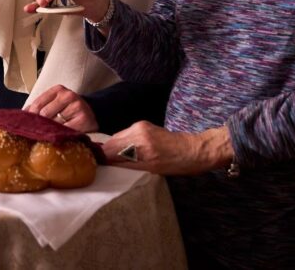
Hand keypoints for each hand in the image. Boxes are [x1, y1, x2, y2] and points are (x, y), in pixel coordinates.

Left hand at [23, 84, 97, 132]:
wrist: (94, 112)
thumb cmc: (68, 109)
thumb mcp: (55, 102)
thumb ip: (40, 106)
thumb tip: (21, 115)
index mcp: (58, 90)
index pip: (38, 103)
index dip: (30, 115)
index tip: (24, 124)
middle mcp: (68, 95)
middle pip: (45, 113)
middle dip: (39, 124)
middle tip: (34, 132)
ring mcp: (76, 107)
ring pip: (55, 123)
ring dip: (50, 130)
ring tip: (47, 135)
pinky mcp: (83, 119)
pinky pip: (65, 130)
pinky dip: (60, 135)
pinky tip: (58, 137)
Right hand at [101, 121, 232, 175]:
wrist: (196, 150)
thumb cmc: (177, 164)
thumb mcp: (151, 169)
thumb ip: (127, 164)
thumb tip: (107, 164)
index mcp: (140, 144)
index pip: (109, 149)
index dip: (101, 158)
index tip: (98, 167)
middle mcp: (138, 131)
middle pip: (111, 142)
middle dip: (107, 153)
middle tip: (106, 166)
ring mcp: (141, 125)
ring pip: (118, 137)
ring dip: (115, 148)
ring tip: (118, 160)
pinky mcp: (144, 124)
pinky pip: (126, 134)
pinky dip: (124, 143)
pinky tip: (129, 152)